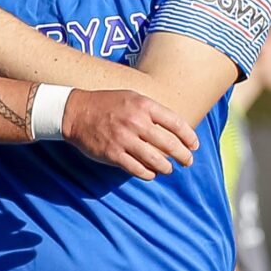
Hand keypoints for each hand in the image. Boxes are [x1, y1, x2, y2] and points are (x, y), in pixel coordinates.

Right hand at [62, 88, 197, 178]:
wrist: (76, 112)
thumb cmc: (107, 104)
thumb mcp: (132, 97)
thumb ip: (152, 110)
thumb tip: (175, 127)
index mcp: (144, 106)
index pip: (176, 123)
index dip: (189, 137)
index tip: (194, 145)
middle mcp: (136, 122)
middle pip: (170, 144)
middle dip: (184, 156)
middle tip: (188, 162)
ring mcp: (124, 139)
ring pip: (156, 160)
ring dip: (167, 168)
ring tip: (169, 169)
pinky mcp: (113, 154)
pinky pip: (137, 169)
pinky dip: (148, 173)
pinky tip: (151, 173)